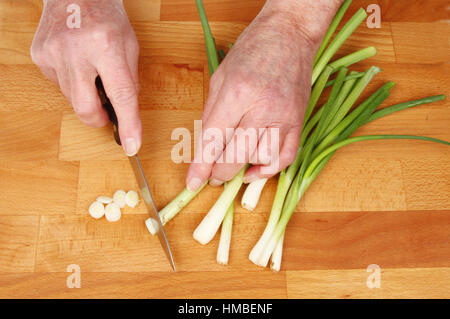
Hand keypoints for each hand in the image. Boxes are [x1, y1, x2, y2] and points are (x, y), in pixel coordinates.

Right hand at [31, 0, 140, 155]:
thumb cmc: (107, 16)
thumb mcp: (130, 46)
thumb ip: (129, 81)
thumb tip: (125, 113)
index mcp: (107, 44)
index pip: (120, 94)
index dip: (128, 124)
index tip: (131, 145)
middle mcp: (77, 49)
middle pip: (86, 108)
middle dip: (98, 118)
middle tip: (106, 112)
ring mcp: (53, 53)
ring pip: (72, 99)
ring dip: (86, 96)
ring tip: (91, 71)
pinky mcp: (40, 56)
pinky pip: (59, 85)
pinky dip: (72, 82)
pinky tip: (76, 62)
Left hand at [186, 1, 336, 190]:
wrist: (290, 34)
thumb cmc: (252, 50)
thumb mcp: (220, 76)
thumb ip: (211, 113)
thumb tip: (205, 146)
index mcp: (237, 93)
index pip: (213, 140)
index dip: (201, 167)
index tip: (193, 183)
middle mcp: (262, 108)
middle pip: (236, 156)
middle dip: (219, 173)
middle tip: (212, 177)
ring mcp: (284, 117)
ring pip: (261, 160)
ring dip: (243, 169)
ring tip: (233, 165)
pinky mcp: (298, 121)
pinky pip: (286, 157)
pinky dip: (269, 170)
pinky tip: (255, 168)